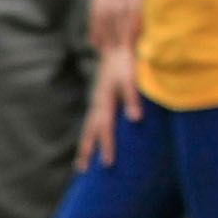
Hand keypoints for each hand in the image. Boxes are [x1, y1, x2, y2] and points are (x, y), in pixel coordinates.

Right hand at [78, 45, 142, 170]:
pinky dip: (89, 135)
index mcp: (104, 102)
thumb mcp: (131, 78)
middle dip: (87, 151)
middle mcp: (97, 104)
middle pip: (90, 132)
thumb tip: (136, 120)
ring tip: (81, 163)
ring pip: (88, 128)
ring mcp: (96, 102)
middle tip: (82, 170)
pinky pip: (92, 122)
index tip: (108, 164)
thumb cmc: (126, 63)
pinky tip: (91, 141)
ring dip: (85, 145)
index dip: (107, 147)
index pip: (105, 130)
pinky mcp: (99, 99)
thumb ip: (133, 99)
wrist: (117, 47)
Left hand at [86, 0, 153, 55]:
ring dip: (116, 34)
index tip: (94, 41)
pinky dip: (130, 27)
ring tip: (117, 49)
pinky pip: (133, 13)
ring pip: (118, 17)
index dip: (95, 27)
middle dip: (104, 34)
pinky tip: (130, 38)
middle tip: (105, 50)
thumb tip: (111, 0)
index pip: (96, 9)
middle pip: (105, 15)